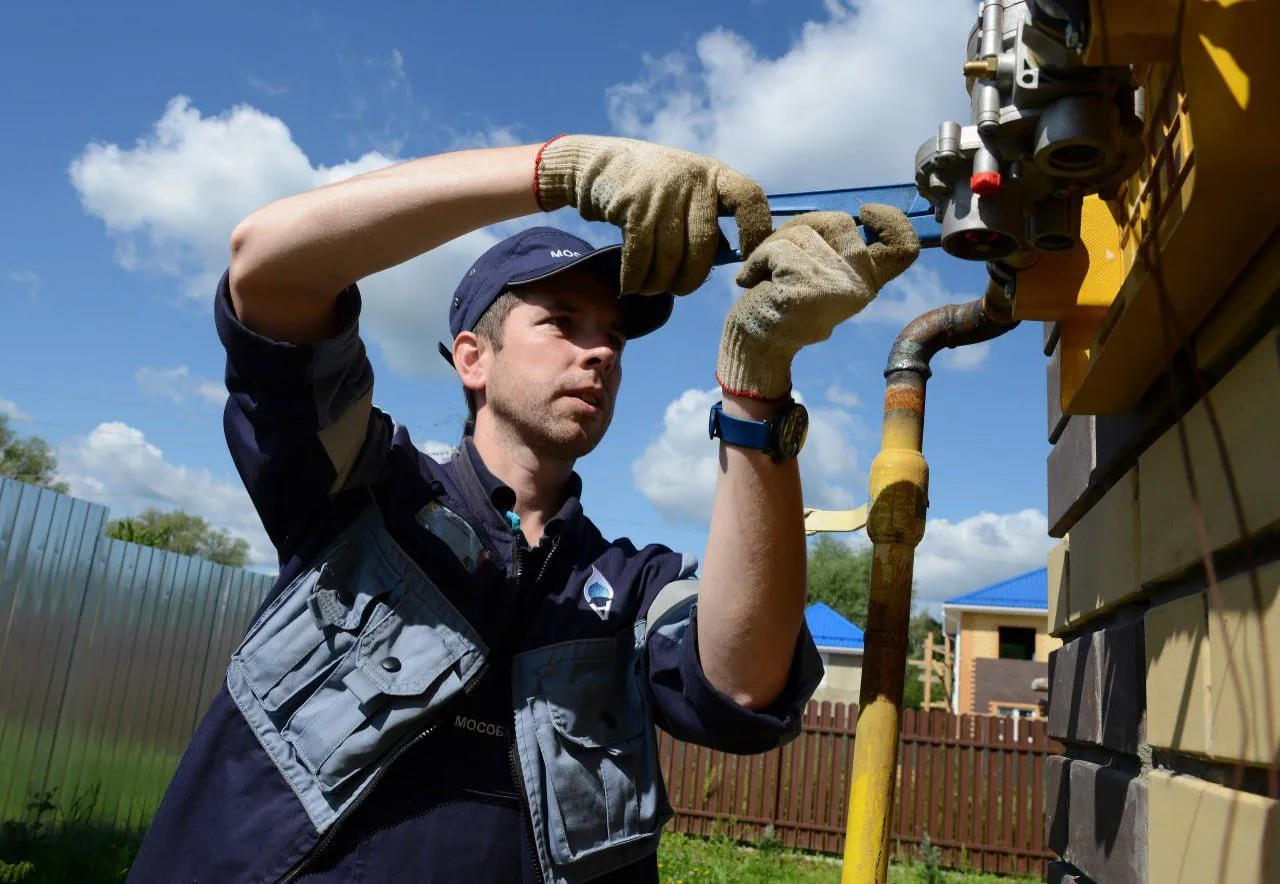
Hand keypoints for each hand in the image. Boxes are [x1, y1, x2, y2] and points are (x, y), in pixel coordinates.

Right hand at [535, 135, 771, 295]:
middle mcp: (692, 179)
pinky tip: (632, 284)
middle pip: (704, 246)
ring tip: (651, 287)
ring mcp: (662, 191)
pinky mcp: (633, 205)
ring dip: (659, 283)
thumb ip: (710, 217)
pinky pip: (640, 257)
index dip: (756, 232)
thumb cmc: (652, 187)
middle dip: (691, 278)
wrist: (600, 164)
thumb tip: (733, 257)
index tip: (747, 259)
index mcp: (713, 174)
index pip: (750, 199)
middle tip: (679, 289)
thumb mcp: (687, 190)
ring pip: (671, 258)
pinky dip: (636, 278)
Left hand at [716, 205, 919, 400]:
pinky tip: (749, 281)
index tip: (865, 213)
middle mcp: (859, 287)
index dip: (892, 220)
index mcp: (868, 285)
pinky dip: (757, 259)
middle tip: (780, 247)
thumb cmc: (785, 306)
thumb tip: (848, 216)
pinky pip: (778, 248)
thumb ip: (839, 250)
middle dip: (803, 224)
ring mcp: (835, 285)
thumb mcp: (823, 277)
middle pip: (840, 222)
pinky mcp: (805, 284)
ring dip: (774, 244)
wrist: (758, 347)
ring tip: (764, 271)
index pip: (904, 248)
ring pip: (803, 231)